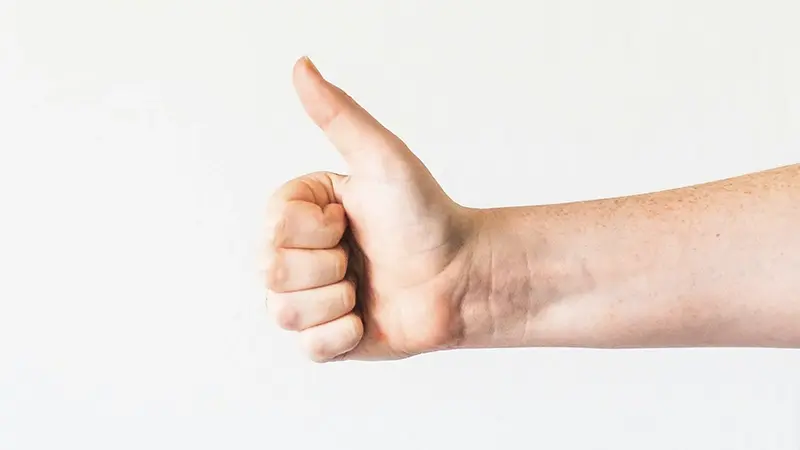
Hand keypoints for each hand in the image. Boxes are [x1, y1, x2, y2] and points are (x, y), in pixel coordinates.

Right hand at [263, 57, 477, 361]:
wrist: (464, 277)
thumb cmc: (426, 216)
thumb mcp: (383, 160)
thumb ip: (338, 115)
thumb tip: (301, 65)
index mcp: (300, 213)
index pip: (272, 230)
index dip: (317, 232)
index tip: (352, 222)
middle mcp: (297, 254)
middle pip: (271, 274)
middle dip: (329, 268)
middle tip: (362, 258)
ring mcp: (310, 297)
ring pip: (284, 313)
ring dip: (337, 301)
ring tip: (367, 288)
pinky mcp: (326, 338)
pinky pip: (307, 348)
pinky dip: (342, 336)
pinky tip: (367, 318)